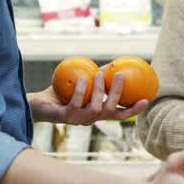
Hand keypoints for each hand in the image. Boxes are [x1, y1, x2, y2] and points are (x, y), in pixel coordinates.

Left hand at [29, 68, 146, 125]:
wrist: (38, 103)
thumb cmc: (61, 93)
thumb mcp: (83, 83)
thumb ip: (97, 77)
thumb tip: (113, 63)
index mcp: (97, 114)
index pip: (118, 115)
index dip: (133, 110)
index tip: (145, 99)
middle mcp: (90, 119)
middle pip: (110, 111)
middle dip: (117, 94)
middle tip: (120, 76)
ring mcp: (77, 120)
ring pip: (95, 108)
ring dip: (99, 90)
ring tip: (99, 74)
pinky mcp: (64, 117)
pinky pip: (75, 104)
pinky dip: (80, 91)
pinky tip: (83, 79)